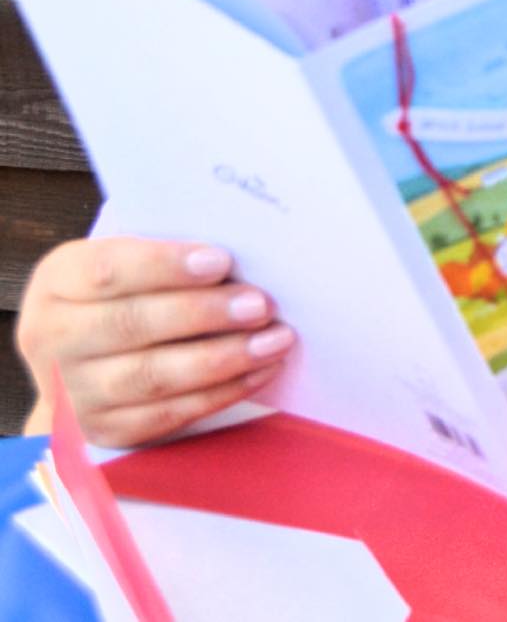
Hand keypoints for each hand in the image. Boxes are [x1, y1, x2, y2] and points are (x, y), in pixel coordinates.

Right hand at [17, 238, 293, 446]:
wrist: (86, 365)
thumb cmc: (128, 293)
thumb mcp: (129, 261)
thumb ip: (168, 253)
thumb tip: (241, 252)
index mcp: (56, 282)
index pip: (106, 271)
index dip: (164, 266)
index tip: (222, 261)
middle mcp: (52, 338)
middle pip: (130, 324)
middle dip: (204, 314)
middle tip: (261, 304)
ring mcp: (73, 392)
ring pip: (152, 376)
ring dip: (223, 358)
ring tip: (276, 339)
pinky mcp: (103, 432)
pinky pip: (168, 415)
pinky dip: (221, 393)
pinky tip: (261, 370)